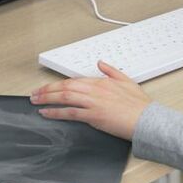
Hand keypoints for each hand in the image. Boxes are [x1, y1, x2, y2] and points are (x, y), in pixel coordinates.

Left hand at [30, 61, 151, 140]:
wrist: (147, 119)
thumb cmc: (139, 105)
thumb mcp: (126, 81)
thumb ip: (111, 71)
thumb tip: (100, 63)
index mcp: (102, 81)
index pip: (74, 80)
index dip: (58, 83)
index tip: (48, 87)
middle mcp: (95, 89)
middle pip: (65, 86)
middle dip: (47, 89)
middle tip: (35, 93)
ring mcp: (94, 102)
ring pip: (64, 97)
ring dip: (47, 98)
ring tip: (35, 101)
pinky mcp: (94, 115)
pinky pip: (70, 112)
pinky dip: (56, 112)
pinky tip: (46, 113)